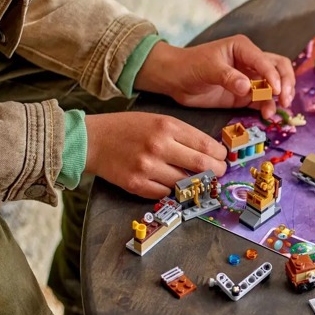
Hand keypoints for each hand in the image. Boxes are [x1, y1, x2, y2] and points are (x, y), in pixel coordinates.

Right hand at [84, 111, 226, 198]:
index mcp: (167, 126)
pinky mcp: (136, 184)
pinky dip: (171, 189)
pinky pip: (166, 193)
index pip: (207, 146)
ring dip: (193, 182)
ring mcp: (147, 167)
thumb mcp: (158, 121)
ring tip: (193, 177)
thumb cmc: (128, 129)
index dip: (220, 155)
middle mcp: (159, 146)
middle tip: (218, 172)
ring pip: (186, 183)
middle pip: (203, 166)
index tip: (221, 157)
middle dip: (216, 171)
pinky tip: (167, 181)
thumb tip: (211, 152)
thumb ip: (183, 135)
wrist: (93, 140)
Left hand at [134, 37, 295, 118]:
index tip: (276, 91)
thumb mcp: (208, 68)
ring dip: (279, 98)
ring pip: (275, 86)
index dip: (274, 76)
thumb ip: (228, 77)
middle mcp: (251, 62)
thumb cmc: (189, 65)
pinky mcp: (245, 95)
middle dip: (286, 84)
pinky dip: (268, 107)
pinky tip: (266, 116)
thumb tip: (248, 88)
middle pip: (279, 68)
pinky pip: (262, 101)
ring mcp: (250, 79)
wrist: (174, 79)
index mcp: (243, 48)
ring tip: (273, 112)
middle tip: (285, 100)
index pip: (267, 61)